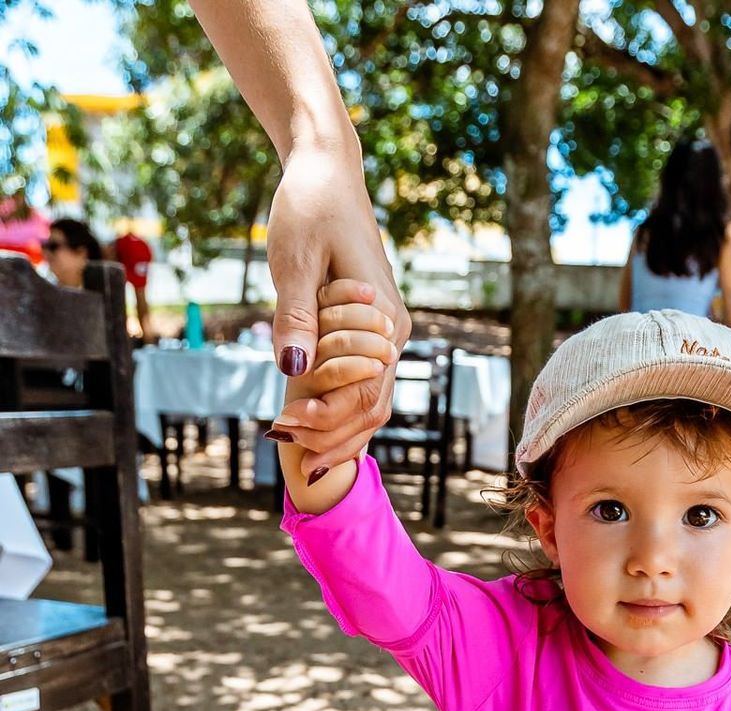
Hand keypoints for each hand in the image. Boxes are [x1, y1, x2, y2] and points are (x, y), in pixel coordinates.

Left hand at [266, 142, 409, 476]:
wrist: (326, 173)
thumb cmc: (308, 207)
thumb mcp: (293, 258)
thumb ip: (294, 316)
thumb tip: (292, 371)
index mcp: (382, 319)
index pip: (361, 391)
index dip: (323, 418)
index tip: (280, 427)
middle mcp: (392, 334)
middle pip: (372, 407)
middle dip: (332, 439)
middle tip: (290, 460)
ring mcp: (385, 336)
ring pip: (372, 404)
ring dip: (339, 434)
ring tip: (301, 460)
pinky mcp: (370, 334)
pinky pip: (363, 387)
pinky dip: (342, 415)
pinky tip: (313, 434)